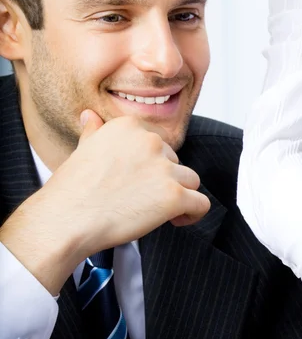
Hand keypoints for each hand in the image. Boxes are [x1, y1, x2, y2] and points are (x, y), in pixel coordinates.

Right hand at [0, 109, 209, 294]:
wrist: (63, 221)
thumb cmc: (70, 191)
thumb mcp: (82, 151)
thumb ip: (95, 132)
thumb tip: (91, 116)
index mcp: (129, 126)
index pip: (157, 145)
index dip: (149, 166)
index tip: (135, 182)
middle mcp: (150, 141)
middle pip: (174, 162)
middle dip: (162, 181)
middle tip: (138, 200)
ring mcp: (164, 168)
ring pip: (190, 180)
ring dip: (178, 195)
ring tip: (156, 211)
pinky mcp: (173, 195)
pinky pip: (200, 203)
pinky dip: (193, 214)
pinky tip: (176, 221)